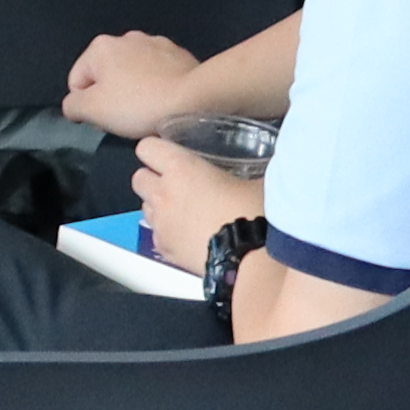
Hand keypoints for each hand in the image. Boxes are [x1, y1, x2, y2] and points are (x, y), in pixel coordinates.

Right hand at [65, 30, 209, 136]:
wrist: (194, 99)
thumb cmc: (139, 105)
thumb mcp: (94, 110)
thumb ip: (73, 105)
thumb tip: (73, 104)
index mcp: (100, 47)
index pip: (77, 81)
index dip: (86, 106)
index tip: (106, 121)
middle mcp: (125, 37)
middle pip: (106, 75)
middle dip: (112, 97)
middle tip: (127, 119)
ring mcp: (154, 43)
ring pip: (133, 73)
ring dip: (135, 90)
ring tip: (150, 112)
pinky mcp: (178, 54)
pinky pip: (157, 74)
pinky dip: (157, 86)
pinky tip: (167, 102)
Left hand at [127, 136, 267, 270]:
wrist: (250, 263)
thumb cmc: (254, 214)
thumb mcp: (261, 182)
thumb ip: (253, 170)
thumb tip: (271, 165)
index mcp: (181, 168)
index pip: (147, 147)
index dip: (156, 150)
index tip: (169, 155)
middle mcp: (163, 194)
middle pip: (138, 178)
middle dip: (152, 179)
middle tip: (176, 184)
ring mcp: (160, 224)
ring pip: (144, 207)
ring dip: (158, 206)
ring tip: (183, 212)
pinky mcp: (164, 251)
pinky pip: (156, 235)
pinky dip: (166, 234)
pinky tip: (187, 236)